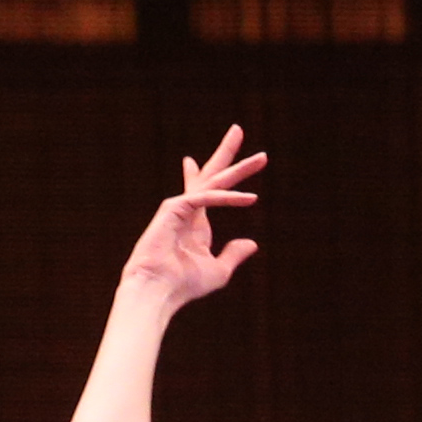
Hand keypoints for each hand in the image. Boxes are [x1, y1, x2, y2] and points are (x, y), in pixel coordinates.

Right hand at [118, 125, 264, 309]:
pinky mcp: (175, 208)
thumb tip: (251, 243)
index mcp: (195, 224)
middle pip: (211, 175)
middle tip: (239, 129)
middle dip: (226, 153)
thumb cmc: (182, 285)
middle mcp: (187, 210)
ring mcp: (180, 207)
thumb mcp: (217, 270)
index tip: (197, 158)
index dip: (206, 173)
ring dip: (239, 169)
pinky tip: (250, 199)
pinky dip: (229, 198)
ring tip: (262, 158)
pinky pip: (207, 197)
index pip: (204, 191)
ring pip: (214, 181)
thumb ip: (233, 255)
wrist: (158, 292)